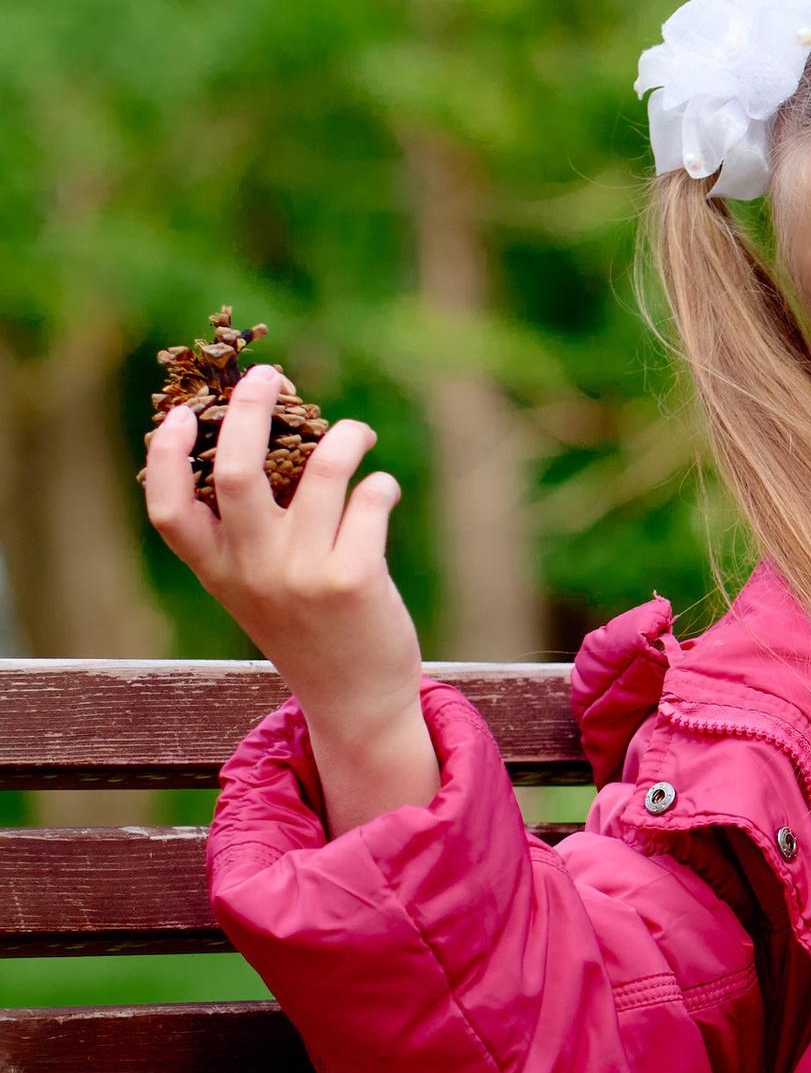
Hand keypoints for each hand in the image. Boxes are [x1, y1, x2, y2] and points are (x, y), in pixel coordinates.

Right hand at [142, 365, 439, 832]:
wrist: (355, 699)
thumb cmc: (307, 627)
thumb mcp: (256, 587)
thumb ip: (247, 532)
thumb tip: (261, 437)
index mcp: (217, 570)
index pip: (168, 508)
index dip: (166, 455)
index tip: (183, 413)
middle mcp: (252, 570)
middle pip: (236, 469)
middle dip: (251, 407)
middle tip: (271, 374)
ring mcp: (302, 575)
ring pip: (323, 471)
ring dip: (346, 437)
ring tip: (357, 434)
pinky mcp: (354, 580)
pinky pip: (370, 499)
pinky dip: (380, 484)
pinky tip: (381, 490)